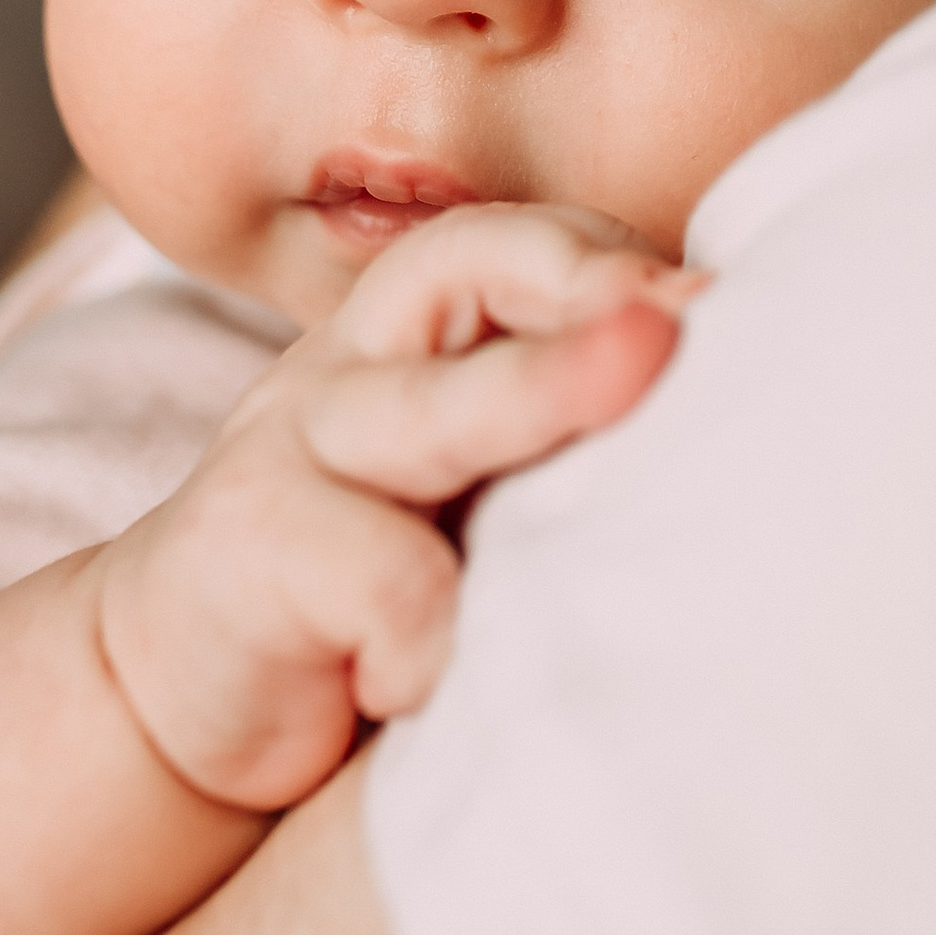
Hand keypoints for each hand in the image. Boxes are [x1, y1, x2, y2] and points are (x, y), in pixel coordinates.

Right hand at [92, 206, 695, 813]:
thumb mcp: (466, 488)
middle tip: (682, 315)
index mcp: (411, 331)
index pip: (513, 243)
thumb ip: (564, 436)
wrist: (183, 691)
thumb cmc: (370, 581)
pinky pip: (386, 580)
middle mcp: (350, 363)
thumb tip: (752, 400)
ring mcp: (288, 445)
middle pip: (467, 275)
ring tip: (645, 371)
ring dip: (540, 397)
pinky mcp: (245, 548)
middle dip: (585, 288)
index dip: (613, 260)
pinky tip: (432, 688)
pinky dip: (434, 643)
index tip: (720, 297)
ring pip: (430, 411)